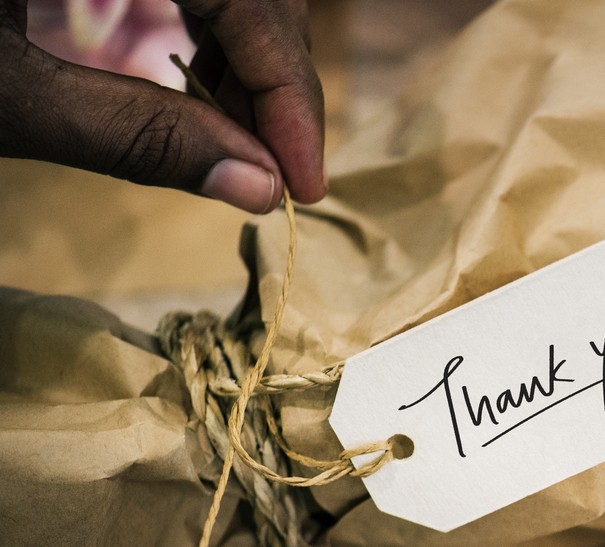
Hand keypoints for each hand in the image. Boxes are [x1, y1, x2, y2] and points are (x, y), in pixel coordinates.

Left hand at [0, 0, 324, 212]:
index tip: (302, 181)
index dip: (289, 91)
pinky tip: (200, 87)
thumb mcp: (4, 97)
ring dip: (249, 59)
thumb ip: (129, 133)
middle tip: (272, 173)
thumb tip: (254, 187)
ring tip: (235, 142)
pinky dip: (211, 28)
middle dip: (276, 81)